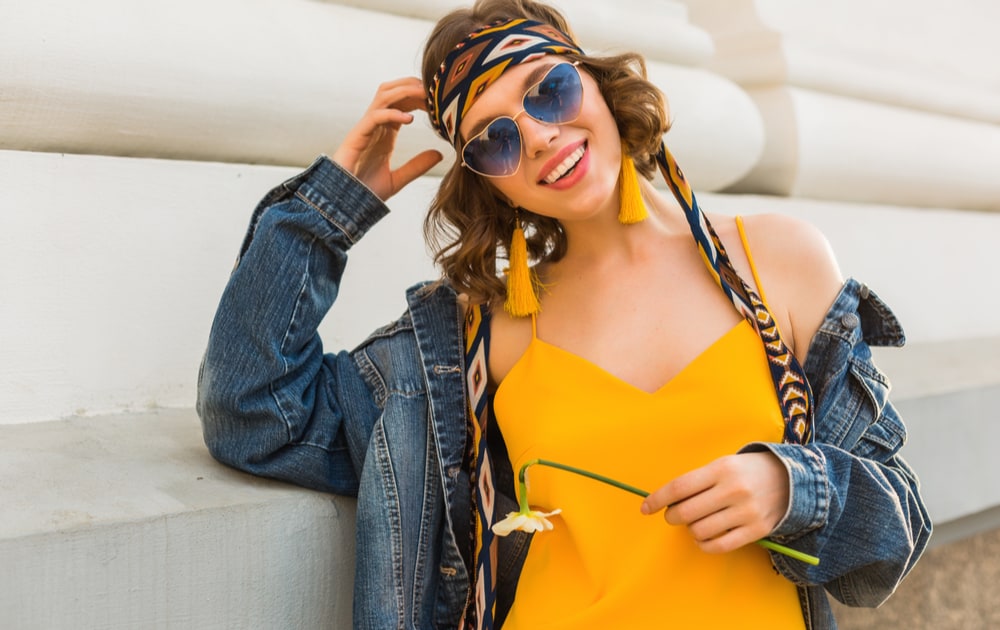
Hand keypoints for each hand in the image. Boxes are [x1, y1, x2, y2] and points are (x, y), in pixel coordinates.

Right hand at [332, 77, 443, 200]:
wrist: (345, 204)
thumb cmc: (366, 190)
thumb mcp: (398, 179)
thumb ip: (417, 166)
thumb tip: (439, 155)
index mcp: (385, 131)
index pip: (402, 102)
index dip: (419, 97)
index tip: (438, 101)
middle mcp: (375, 125)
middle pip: (392, 91)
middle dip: (412, 85)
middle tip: (433, 91)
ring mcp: (365, 128)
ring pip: (383, 96)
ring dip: (404, 91)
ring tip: (424, 96)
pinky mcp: (357, 136)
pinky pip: (375, 116)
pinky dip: (392, 113)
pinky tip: (410, 119)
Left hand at [640, 452, 789, 553]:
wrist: (790, 479)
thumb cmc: (745, 471)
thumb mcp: (723, 464)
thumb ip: (698, 480)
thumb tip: (666, 501)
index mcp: (721, 468)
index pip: (679, 487)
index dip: (657, 499)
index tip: (645, 507)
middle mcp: (733, 490)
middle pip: (686, 512)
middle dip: (672, 516)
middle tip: (673, 515)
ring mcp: (746, 512)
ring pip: (700, 531)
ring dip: (690, 530)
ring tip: (695, 522)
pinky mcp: (756, 531)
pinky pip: (719, 546)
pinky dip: (704, 544)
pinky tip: (704, 537)